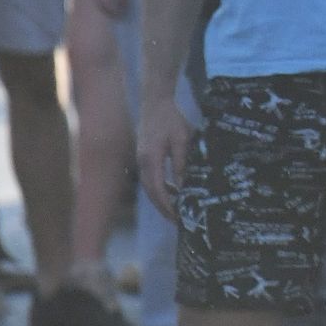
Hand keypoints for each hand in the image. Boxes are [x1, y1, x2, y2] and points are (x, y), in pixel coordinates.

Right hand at [137, 91, 192, 217]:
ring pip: (150, 187)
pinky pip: (152, 179)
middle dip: (164, 208)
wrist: (155, 104)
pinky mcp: (144, 159)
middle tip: (178, 221)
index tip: (178, 217)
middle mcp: (142, 163)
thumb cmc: (172, 120)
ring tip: (177, 211)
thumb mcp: (182, 139)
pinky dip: (161, 188)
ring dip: (162, 200)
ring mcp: (141, 161)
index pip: (158, 189)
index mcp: (151, 160)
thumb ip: (182, 162)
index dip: (167, 205)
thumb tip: (185, 185)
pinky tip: (174, 192)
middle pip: (151, 192)